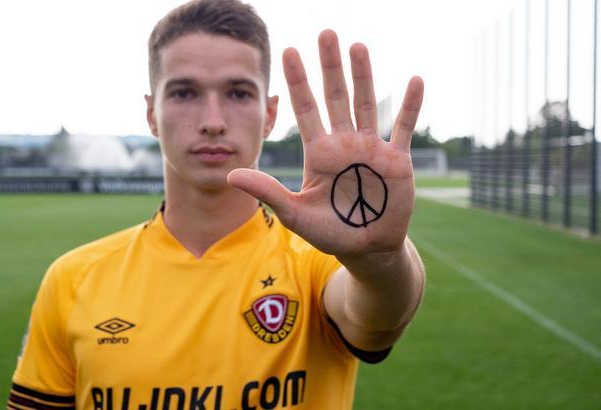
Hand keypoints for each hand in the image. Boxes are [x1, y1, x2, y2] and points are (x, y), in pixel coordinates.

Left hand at [228, 29, 423, 257]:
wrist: (366, 249)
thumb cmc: (329, 232)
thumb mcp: (294, 213)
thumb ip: (267, 191)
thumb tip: (229, 175)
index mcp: (319, 152)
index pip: (305, 109)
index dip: (298, 81)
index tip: (289, 51)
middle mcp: (344, 143)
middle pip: (335, 97)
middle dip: (330, 66)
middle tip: (325, 33)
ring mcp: (371, 148)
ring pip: (366, 104)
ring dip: (364, 76)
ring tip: (358, 46)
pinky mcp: (397, 160)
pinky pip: (404, 128)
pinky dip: (410, 106)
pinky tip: (415, 81)